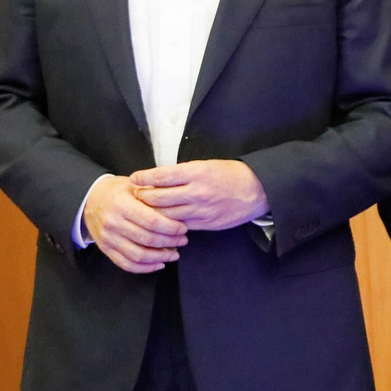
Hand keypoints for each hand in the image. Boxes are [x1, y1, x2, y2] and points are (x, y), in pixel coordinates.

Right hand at [84, 175, 187, 272]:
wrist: (90, 199)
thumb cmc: (116, 191)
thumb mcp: (133, 185)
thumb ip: (153, 195)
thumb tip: (177, 207)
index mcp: (121, 205)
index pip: (151, 221)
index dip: (170, 227)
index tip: (183, 228)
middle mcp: (113, 223)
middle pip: (147, 239)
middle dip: (169, 242)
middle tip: (182, 240)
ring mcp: (108, 238)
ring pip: (138, 256)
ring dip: (160, 257)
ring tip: (174, 253)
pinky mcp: (106, 249)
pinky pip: (127, 264)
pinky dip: (145, 268)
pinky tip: (159, 264)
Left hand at [130, 160, 268, 230]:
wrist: (257, 190)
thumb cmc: (231, 173)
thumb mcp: (206, 165)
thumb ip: (183, 173)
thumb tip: (158, 179)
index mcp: (196, 172)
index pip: (161, 176)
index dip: (144, 178)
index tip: (134, 179)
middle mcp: (196, 192)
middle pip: (159, 198)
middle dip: (143, 198)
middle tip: (134, 196)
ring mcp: (201, 210)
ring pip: (167, 215)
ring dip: (152, 214)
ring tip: (143, 211)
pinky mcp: (205, 224)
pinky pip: (181, 226)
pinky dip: (168, 224)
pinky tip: (161, 222)